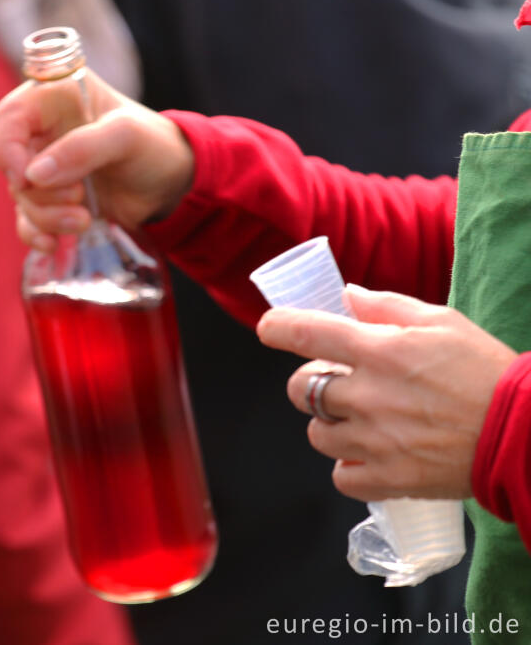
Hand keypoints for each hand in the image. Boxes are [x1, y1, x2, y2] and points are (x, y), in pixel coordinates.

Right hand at [0, 68, 194, 251]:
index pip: (9, 118)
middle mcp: (43, 132)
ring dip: (45, 216)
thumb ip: (82, 148)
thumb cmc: (155, 147)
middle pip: (12, 164)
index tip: (27, 179)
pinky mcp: (51, 200)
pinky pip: (26, 220)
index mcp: (55, 98)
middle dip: (39, 192)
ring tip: (83, 219)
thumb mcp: (126, 137)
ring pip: (21, 197)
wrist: (173, 186)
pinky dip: (36, 233)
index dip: (8, 149)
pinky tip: (52, 244)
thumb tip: (33, 175)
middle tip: (78, 196)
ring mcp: (45, 168)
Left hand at [256, 285, 516, 500]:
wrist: (525, 433)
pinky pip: (340, 476)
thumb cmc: (486, 371)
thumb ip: (386, 307)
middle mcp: (368, 396)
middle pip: (299, 389)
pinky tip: (371, 454)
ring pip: (317, 434)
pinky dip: (349, 467)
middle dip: (310, 383)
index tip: (269, 328)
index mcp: (379, 351)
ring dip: (331, 425)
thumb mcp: (442, 322)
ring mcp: (375, 441)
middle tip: (338, 383)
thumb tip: (346, 296)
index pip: (305, 333)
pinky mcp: (387, 478)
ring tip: (363, 421)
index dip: (277, 327)